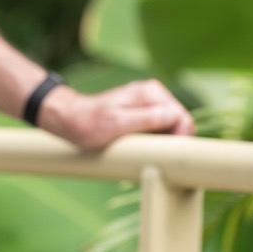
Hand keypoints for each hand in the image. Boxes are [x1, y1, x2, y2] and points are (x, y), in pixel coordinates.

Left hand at [36, 79, 194, 150]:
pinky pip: (160, 130)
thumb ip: (148, 119)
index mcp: (151, 93)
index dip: (180, 138)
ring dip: (164, 143)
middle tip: (156, 158)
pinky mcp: (144, 115)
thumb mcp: (118, 124)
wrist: (70, 120)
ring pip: (171, 128)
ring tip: (147, 153)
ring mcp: (149, 104)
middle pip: (180, 123)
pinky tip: (143, 150)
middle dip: (173, 141)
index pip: (182, 117)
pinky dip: (156, 142)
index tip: (167, 154)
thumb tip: (175, 117)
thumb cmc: (89, 123)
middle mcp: (154, 95)